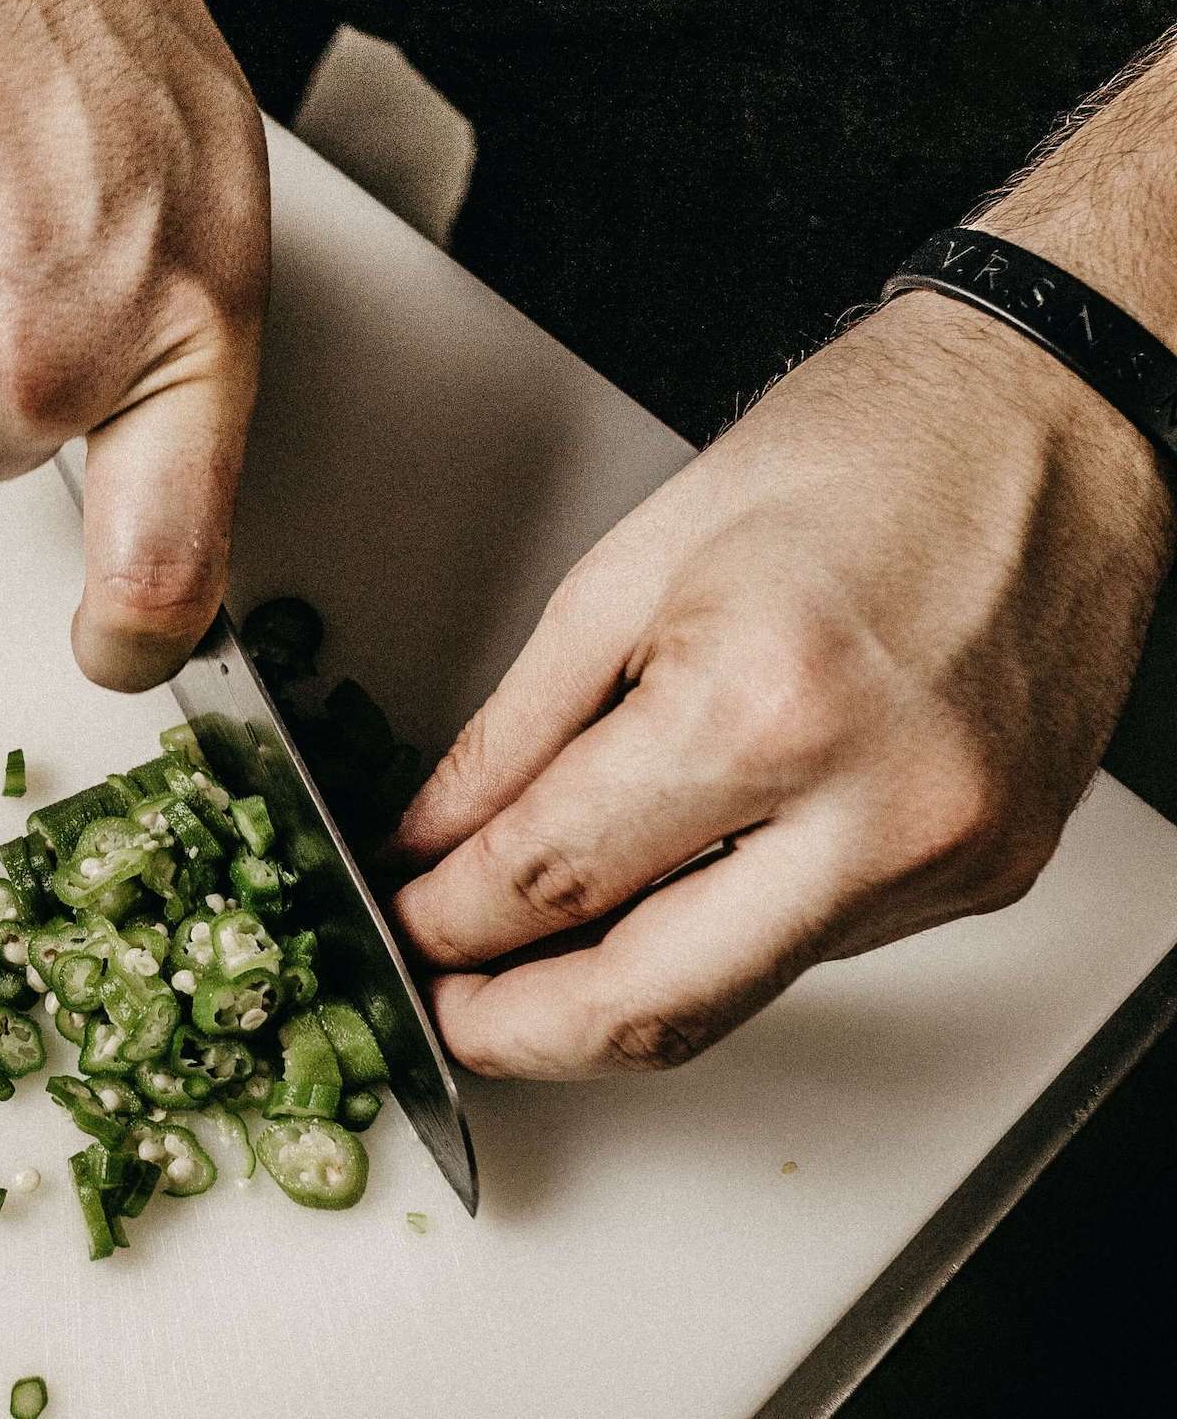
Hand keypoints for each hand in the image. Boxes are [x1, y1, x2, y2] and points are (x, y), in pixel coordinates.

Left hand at [387, 292, 1174, 1077]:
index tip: (404, 925)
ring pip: (733, 999)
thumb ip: (514, 731)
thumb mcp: (628, 569)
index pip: (554, 878)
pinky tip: (662, 897)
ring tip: (527, 960)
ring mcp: (947, 856)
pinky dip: (714, 940)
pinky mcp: (989, 874)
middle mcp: (874, 807)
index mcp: (764, 706)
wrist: (1046, 420)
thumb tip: (434, 839)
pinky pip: (812, 950)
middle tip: (444, 1009)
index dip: (447, 923)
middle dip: (516, 1033)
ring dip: (611, 998)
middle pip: (650, 1006)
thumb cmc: (856, 453)